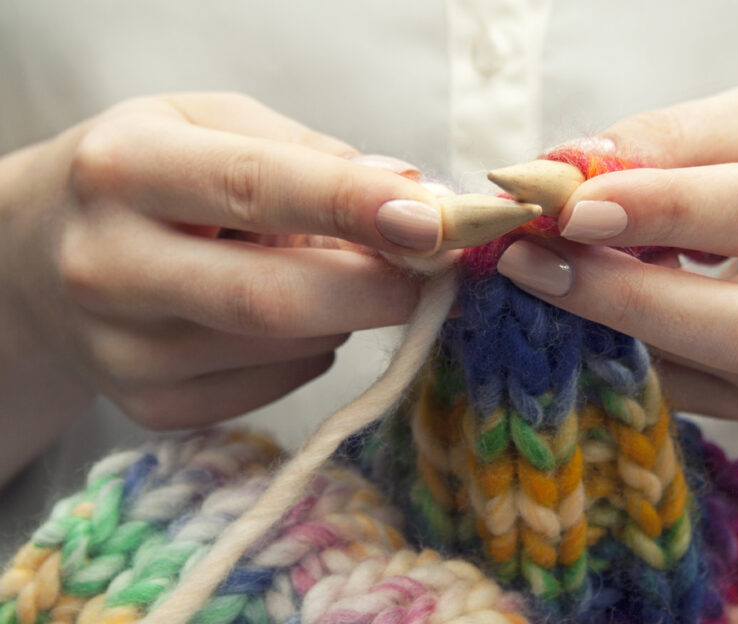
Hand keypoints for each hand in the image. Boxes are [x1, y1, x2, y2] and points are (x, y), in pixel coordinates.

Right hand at [0, 92, 440, 429]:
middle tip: (426, 272)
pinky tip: (280, 317)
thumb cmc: (150, 176)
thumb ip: (312, 154)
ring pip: (284, 349)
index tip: (432, 221)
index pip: (254, 187)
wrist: (42, 252)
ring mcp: (121, 349)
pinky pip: (271, 388)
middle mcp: (109, 264)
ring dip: (340, 314)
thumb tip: (414, 196)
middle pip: (269, 300)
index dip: (352, 206)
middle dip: (375, 290)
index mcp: (127, 168)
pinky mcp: (146, 406)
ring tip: (316, 272)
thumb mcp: (212, 125)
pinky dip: (308, 350)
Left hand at [497, 85, 737, 419]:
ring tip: (538, 274)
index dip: (659, 212)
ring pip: (702, 373)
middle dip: (620, 298)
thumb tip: (568, 171)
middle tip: (526, 262)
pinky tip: (576, 307)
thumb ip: (670, 139)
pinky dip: (614, 349)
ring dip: (603, 326)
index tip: (566, 206)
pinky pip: (676, 389)